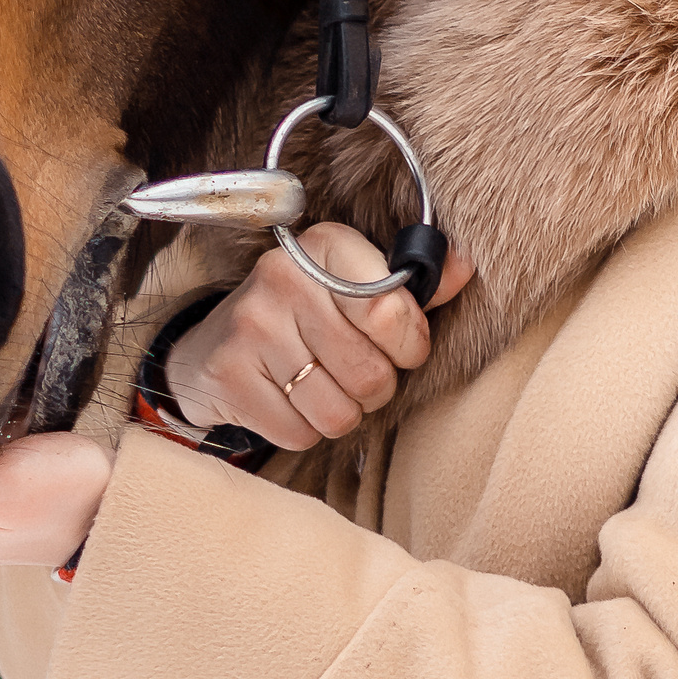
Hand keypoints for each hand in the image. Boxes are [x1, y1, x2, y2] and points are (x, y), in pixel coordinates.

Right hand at [162, 221, 472, 452]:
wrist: (211, 347)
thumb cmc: (302, 317)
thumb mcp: (353, 287)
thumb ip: (411, 286)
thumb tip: (466, 267)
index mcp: (325, 246)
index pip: (390, 311)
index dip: (408, 344)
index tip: (400, 347)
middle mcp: (283, 278)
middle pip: (369, 371)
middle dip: (375, 387)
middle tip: (354, 373)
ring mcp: (251, 326)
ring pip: (338, 411)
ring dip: (341, 412)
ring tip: (321, 387)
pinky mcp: (230, 374)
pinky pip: (299, 432)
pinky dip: (303, 429)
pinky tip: (288, 401)